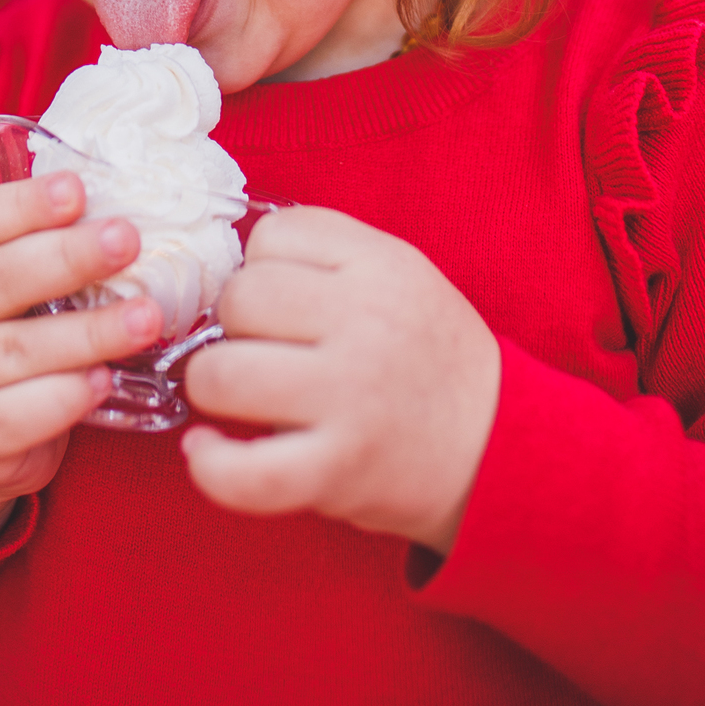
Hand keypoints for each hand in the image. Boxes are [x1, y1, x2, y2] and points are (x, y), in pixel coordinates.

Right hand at [0, 171, 162, 546]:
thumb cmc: (11, 339)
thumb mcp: (19, 290)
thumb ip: (55, 251)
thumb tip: (134, 211)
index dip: (26, 204)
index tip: (78, 189)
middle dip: (68, 257)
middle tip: (128, 240)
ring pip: (14, 349)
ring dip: (87, 333)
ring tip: (146, 319)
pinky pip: (11, 416)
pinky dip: (62, 398)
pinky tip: (104, 382)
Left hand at [182, 208, 499, 555]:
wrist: (497, 448)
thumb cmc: (430, 357)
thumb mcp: (401, 275)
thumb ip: (329, 255)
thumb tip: (232, 262)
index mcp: (382, 265)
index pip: (272, 234)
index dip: (261, 265)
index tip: (281, 298)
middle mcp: (366, 324)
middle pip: (239, 298)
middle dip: (234, 323)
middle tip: (263, 348)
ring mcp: (351, 399)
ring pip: (221, 374)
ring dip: (212, 385)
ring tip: (235, 395)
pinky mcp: (337, 471)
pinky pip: (242, 471)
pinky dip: (208, 464)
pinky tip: (207, 449)